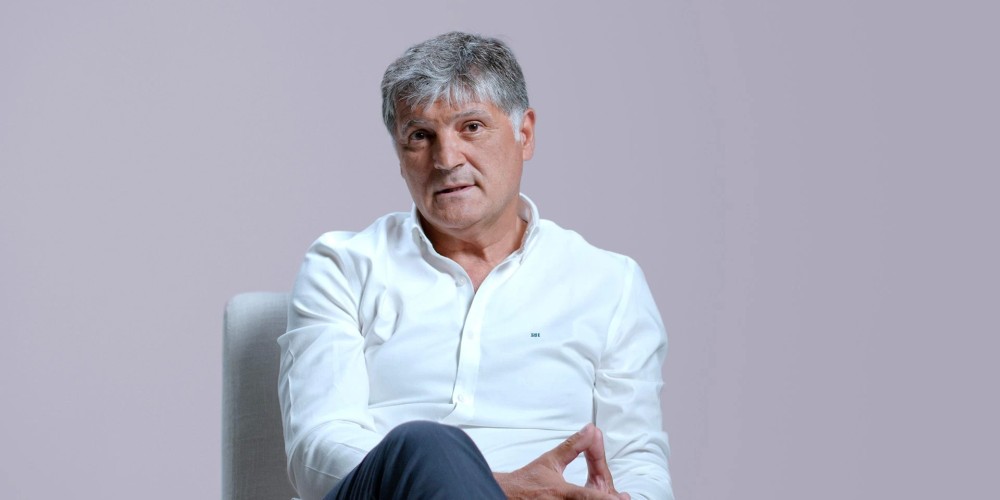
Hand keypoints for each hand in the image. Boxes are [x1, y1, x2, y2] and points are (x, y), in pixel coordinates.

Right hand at [493, 424, 629, 499]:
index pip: (587, 496)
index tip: (619, 499)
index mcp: (562, 492)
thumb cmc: (528, 481)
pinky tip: (600, 499)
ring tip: (615, 498)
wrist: (507, 495)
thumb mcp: (550, 460)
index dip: (604, 499)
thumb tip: (591, 430)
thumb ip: (574, 446)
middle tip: (623, 497)